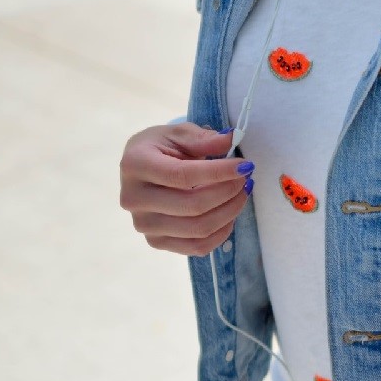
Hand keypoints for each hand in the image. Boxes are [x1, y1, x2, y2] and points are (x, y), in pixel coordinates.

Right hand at [119, 122, 253, 255]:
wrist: (143, 169)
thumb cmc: (162, 148)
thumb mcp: (179, 134)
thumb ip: (203, 138)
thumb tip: (230, 140)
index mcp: (135, 165)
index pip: (182, 175)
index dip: (219, 172)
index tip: (245, 166)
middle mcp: (134, 198)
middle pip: (193, 206)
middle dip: (228, 192)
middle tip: (246, 179)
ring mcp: (144, 224)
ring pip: (198, 229)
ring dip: (230, 211)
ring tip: (242, 193)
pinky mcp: (156, 242)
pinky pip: (197, 247)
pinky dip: (222, 232)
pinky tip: (230, 213)